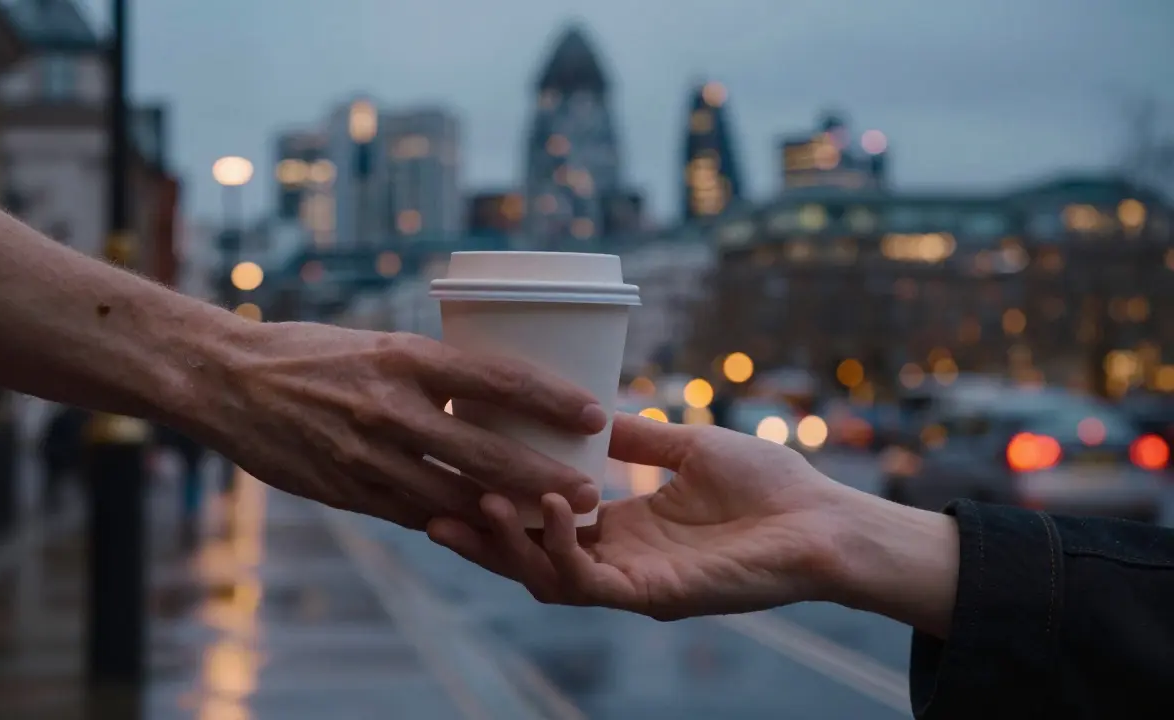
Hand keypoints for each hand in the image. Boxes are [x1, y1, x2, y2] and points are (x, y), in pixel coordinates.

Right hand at [186, 322, 606, 529]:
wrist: (228, 381)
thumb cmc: (308, 352)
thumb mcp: (376, 344)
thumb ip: (428, 372)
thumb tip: (485, 396)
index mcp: (405, 358)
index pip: (499, 379)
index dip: (553, 399)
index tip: (595, 412)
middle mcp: (392, 408)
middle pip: (488, 453)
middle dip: (546, 477)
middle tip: (589, 489)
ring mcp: (369, 456)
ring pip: (456, 496)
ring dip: (508, 513)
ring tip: (551, 521)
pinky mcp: (348, 491)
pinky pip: (414, 514)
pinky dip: (454, 521)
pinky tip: (485, 529)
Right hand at [427, 413, 862, 620]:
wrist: (824, 519)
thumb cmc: (769, 484)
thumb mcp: (689, 446)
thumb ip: (638, 435)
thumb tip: (589, 410)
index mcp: (622, 528)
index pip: (542, 524)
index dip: (498, 506)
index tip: (455, 474)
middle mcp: (618, 560)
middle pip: (529, 558)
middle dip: (481, 538)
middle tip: (433, 507)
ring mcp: (634, 582)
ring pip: (547, 576)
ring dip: (510, 544)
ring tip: (480, 502)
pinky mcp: (656, 595)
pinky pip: (591, 582)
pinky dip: (562, 548)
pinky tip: (550, 505)